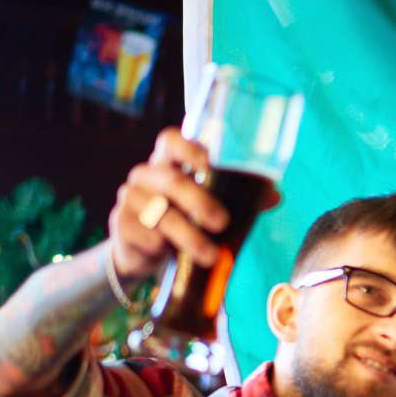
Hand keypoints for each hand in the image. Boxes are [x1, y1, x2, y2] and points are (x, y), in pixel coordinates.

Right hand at [106, 126, 282, 284]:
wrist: (144, 253)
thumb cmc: (184, 220)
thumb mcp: (209, 207)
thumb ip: (238, 197)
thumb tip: (274, 195)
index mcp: (168, 162)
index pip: (171, 141)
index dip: (190, 149)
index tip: (211, 165)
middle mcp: (146, 174)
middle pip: (172, 180)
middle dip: (200, 202)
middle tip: (223, 223)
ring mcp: (130, 197)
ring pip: (160, 213)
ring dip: (188, 236)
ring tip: (210, 255)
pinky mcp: (121, 223)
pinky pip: (143, 233)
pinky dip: (162, 246)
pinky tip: (170, 254)